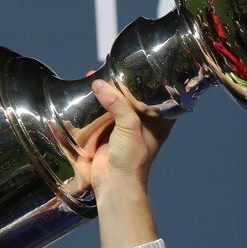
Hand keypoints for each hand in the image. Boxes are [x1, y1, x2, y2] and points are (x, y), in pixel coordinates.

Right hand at [75, 78, 171, 200]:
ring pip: (116, 102)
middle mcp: (142, 123)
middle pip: (134, 96)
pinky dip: (93, 102)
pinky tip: (86, 90)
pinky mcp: (106, 132)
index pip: (160, 96)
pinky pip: (100, 112)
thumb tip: (99, 84)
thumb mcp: (130, 127)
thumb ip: (117, 104)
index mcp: (157, 123)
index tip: (144, 64)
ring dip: (106, 90)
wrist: (114, 184)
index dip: (152, 81)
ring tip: (95, 74)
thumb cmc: (131, 159)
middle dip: (123, 82)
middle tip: (111, 66)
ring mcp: (123, 128)